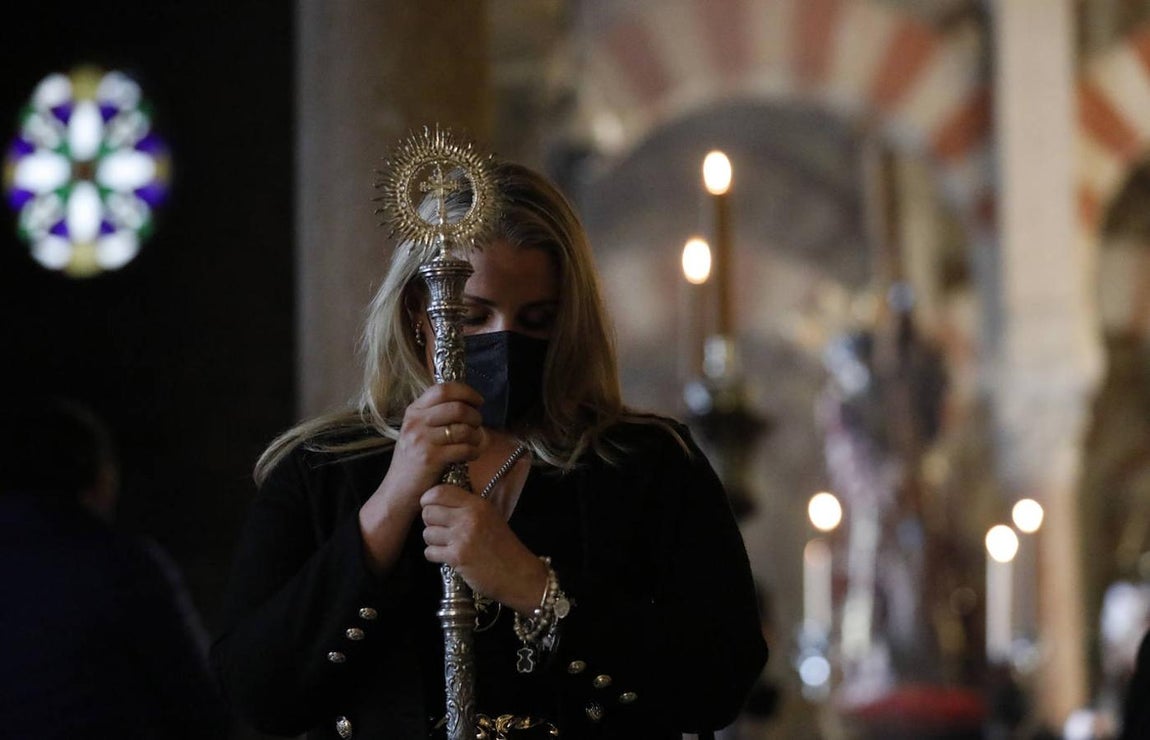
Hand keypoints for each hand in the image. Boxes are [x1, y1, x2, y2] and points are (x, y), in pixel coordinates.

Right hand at [358, 382, 483, 573]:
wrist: (397, 492)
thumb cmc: (413, 462)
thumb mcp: (417, 432)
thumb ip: (435, 416)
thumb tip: (465, 402)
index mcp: (413, 411)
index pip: (443, 389)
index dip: (466, 392)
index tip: (477, 401)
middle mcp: (415, 422)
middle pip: (457, 407)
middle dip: (475, 415)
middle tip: (478, 424)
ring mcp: (422, 440)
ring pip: (462, 428)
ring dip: (476, 435)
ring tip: (476, 442)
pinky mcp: (431, 458)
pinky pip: (463, 448)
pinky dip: (474, 451)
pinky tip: (472, 454)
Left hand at [421, 484, 547, 614]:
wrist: (518, 574)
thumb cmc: (504, 547)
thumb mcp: (490, 516)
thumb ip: (467, 507)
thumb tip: (436, 503)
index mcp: (477, 504)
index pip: (439, 492)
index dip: (428, 499)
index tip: (430, 507)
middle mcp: (469, 517)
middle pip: (428, 512)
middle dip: (430, 522)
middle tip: (441, 530)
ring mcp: (462, 537)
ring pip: (427, 533)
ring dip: (433, 541)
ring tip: (447, 545)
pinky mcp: (457, 557)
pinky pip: (430, 552)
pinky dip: (435, 556)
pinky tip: (449, 557)